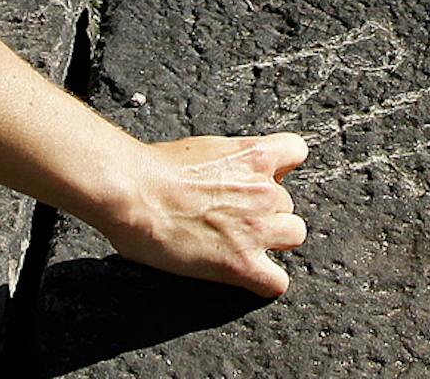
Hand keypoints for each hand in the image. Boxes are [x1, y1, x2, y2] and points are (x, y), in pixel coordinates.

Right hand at [103, 132, 310, 297]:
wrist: (134, 192)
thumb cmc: (154, 168)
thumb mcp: (203, 148)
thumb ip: (228, 161)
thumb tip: (228, 175)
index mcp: (253, 155)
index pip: (295, 151)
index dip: (281, 167)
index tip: (265, 176)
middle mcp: (263, 190)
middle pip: (287, 201)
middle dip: (266, 208)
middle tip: (235, 216)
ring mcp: (256, 228)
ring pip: (293, 235)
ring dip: (273, 240)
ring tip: (243, 242)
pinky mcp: (242, 264)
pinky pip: (276, 282)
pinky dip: (264, 282)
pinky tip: (245, 275)